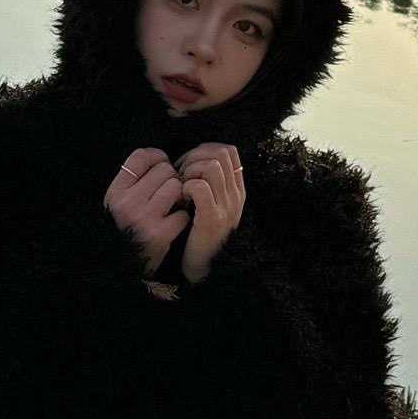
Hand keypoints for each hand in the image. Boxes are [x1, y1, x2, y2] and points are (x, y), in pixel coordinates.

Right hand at [104, 148, 187, 274]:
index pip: (141, 156)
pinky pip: (183, 213)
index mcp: (115, 191)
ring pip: (177, 187)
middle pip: (165, 170)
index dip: (156, 157)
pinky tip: (172, 225)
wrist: (122, 266)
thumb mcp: (118, 202)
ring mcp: (143, 218)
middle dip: (171, 179)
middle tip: (167, 194)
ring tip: (170, 207)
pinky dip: (182, 218)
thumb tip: (162, 159)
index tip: (160, 167)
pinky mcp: (160, 235)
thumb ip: (134, 180)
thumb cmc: (125, 228)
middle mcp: (127, 202)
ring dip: (179, 197)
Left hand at [176, 143, 244, 282]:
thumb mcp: (210, 205)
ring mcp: (226, 207)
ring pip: (211, 166)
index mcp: (236, 190)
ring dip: (190, 171)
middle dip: (195, 157)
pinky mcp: (211, 219)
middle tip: (181, 175)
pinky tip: (181, 199)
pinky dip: (186, 187)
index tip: (188, 165)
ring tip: (181, 187)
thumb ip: (208, 183)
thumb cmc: (199, 234)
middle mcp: (235, 196)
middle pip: (220, 153)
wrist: (204, 268)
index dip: (205, 150)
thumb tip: (190, 159)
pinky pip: (200, 187)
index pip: (228, 151)